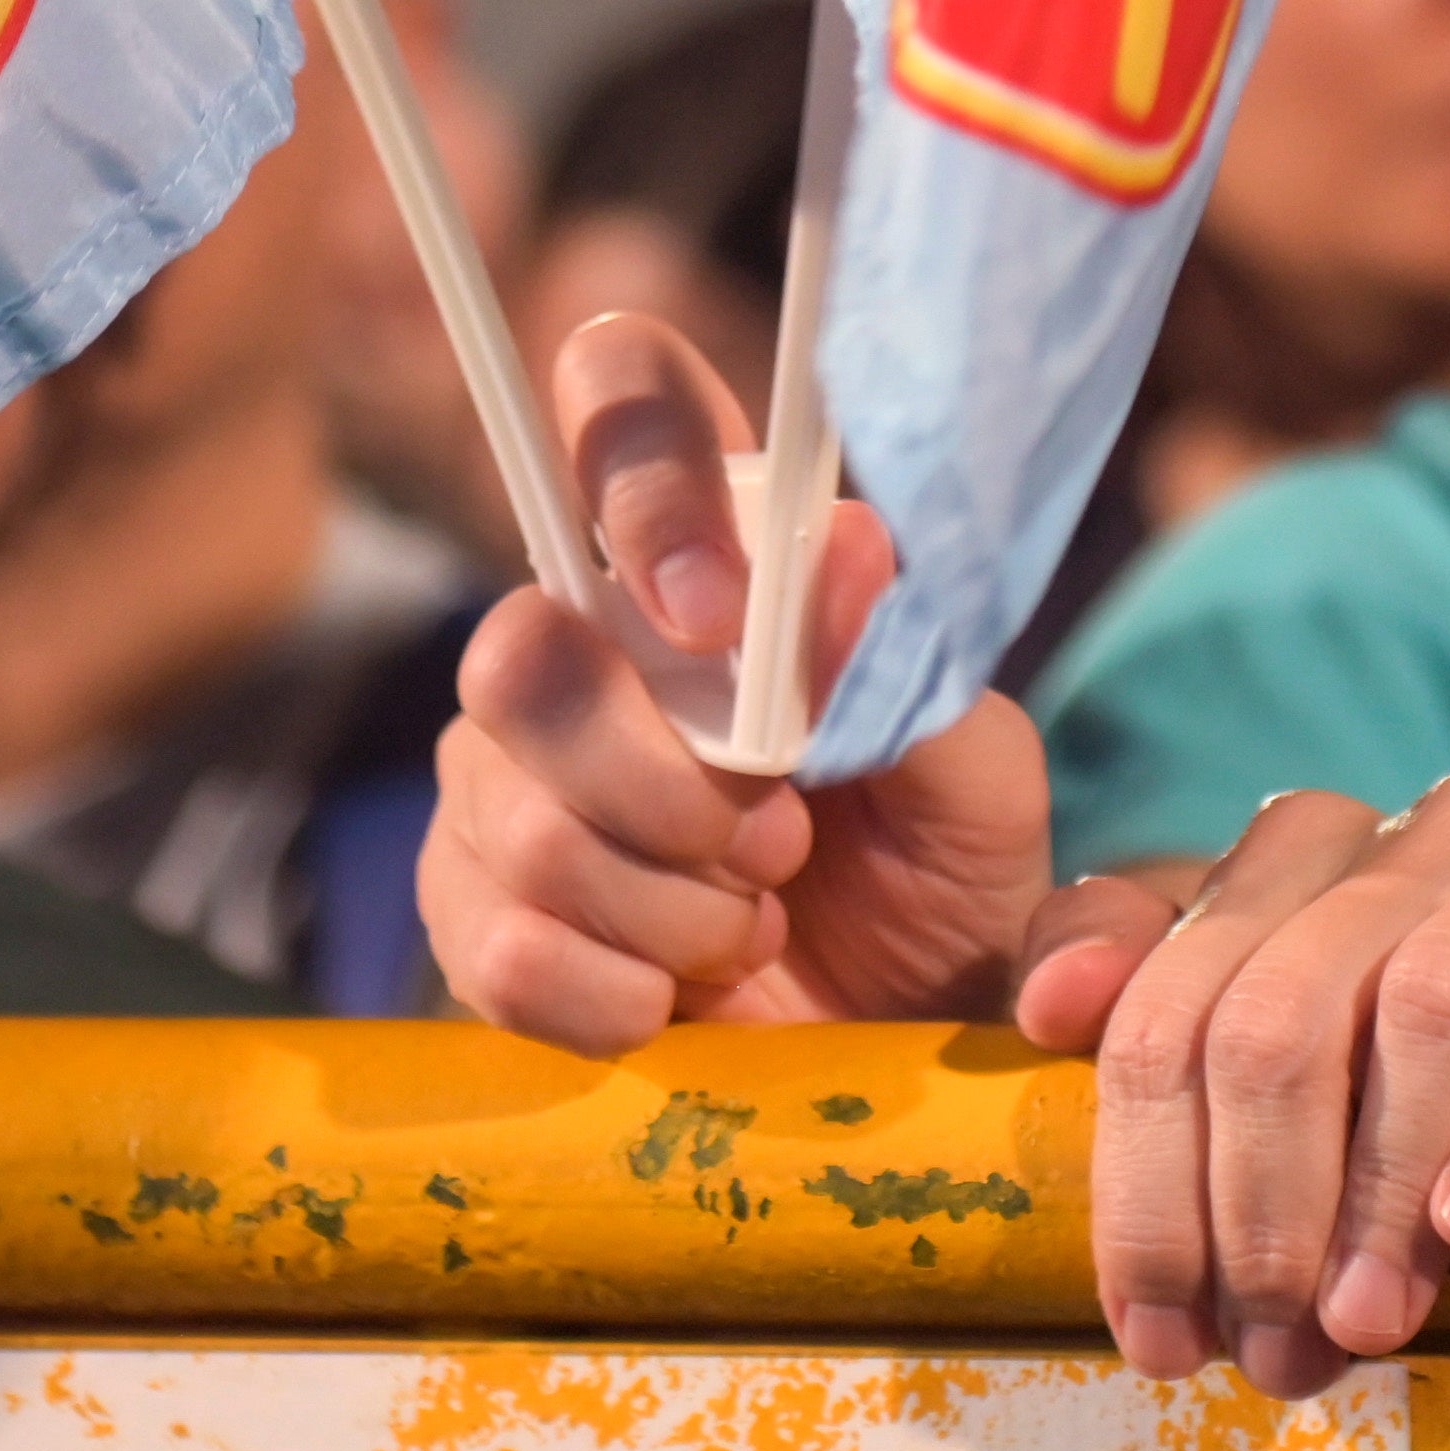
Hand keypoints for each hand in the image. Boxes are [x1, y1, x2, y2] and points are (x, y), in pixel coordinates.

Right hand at [421, 314, 1058, 1050]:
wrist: (902, 1049)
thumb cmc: (942, 883)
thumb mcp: (974, 780)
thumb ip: (907, 665)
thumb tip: (842, 548)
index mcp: (710, 564)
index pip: (619, 401)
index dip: (640, 481)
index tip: (711, 613)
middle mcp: (586, 646)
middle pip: (521, 650)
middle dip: (657, 782)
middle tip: (779, 845)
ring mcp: (509, 780)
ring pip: (517, 817)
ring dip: (669, 908)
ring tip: (749, 931)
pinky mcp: (475, 913)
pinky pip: (497, 943)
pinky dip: (614, 993)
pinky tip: (677, 1001)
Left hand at [1012, 773, 1449, 1397]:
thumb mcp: (1324, 1136)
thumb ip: (1179, 1056)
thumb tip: (1043, 1007)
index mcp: (1302, 857)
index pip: (1165, 992)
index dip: (1142, 1170)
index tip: (1151, 1325)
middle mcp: (1422, 830)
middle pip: (1275, 1002)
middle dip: (1254, 1206)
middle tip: (1266, 1353)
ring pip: (1419, 998)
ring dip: (1378, 1190)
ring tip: (1366, 1326)